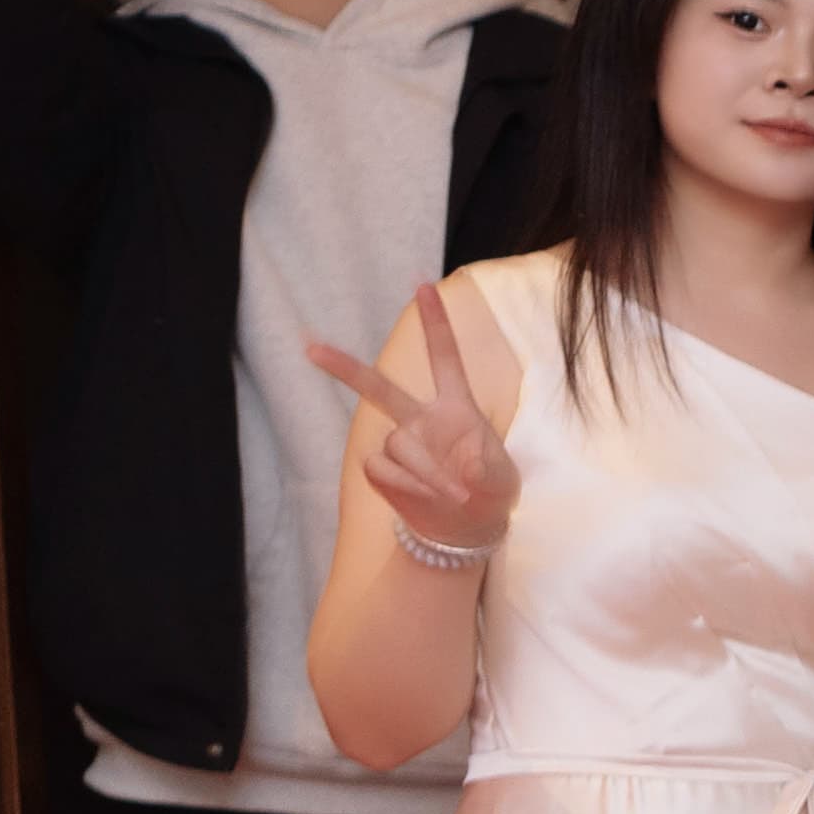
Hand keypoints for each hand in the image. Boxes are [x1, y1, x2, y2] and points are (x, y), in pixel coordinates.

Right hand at [304, 280, 516, 557]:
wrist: (468, 527)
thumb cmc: (491, 491)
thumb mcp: (504, 479)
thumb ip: (488, 466)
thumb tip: (466, 463)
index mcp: (456, 407)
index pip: (444, 357)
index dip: (435, 323)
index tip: (424, 286)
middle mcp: (421, 418)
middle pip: (379, 387)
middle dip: (344, 368)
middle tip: (309, 346)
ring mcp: (399, 442)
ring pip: (396, 444)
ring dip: (423, 471)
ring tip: (452, 493)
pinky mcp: (381, 469)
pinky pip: (381, 469)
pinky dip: (405, 485)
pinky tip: (424, 496)